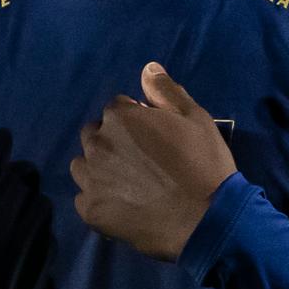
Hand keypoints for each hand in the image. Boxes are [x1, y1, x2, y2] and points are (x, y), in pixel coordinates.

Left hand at [70, 62, 237, 262]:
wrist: (204, 220)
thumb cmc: (204, 165)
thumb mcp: (196, 118)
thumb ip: (166, 91)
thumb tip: (147, 68)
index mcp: (120, 117)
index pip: (117, 108)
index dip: (136, 120)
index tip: (154, 137)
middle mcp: (98, 143)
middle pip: (95, 134)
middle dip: (112, 141)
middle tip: (141, 161)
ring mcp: (91, 178)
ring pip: (83, 165)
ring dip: (98, 168)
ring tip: (126, 184)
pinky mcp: (90, 210)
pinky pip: (84, 198)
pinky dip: (99, 199)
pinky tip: (121, 206)